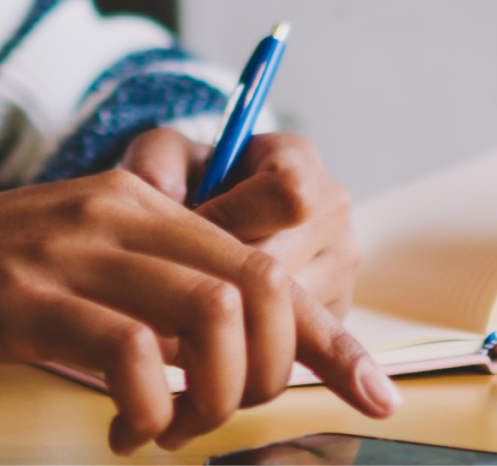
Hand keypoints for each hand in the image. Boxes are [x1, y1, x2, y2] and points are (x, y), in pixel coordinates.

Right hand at [0, 170, 398, 454]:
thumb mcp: (75, 283)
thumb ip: (150, 307)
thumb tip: (228, 370)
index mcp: (144, 204)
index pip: (272, 265)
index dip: (334, 339)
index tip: (378, 396)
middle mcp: (121, 211)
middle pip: (262, 283)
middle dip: (274, 374)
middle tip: (223, 424)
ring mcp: (72, 249)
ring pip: (212, 314)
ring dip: (216, 398)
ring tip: (169, 432)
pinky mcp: (19, 296)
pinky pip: (130, 351)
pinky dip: (151, 408)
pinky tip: (124, 432)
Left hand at [121, 129, 362, 322]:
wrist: (218, 219)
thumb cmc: (191, 184)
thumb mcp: (163, 156)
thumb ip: (155, 160)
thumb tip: (159, 188)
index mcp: (299, 160)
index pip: (289, 196)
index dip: (232, 217)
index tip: (192, 223)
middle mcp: (332, 211)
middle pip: (286, 265)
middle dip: (223, 277)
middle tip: (180, 276)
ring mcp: (341, 265)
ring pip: (289, 311)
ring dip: (235, 315)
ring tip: (195, 299)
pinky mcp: (335, 310)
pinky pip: (295, 340)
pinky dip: (249, 340)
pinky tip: (216, 324)